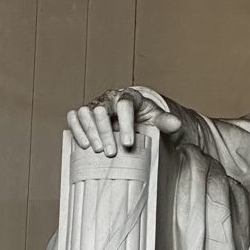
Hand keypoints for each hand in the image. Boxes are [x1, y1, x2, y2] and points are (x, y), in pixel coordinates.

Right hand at [66, 88, 182, 156]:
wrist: (136, 119)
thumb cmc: (147, 119)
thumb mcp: (158, 120)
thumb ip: (166, 122)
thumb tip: (176, 124)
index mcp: (130, 97)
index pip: (125, 105)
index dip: (125, 123)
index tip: (128, 143)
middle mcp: (110, 98)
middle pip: (101, 109)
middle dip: (105, 131)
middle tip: (111, 152)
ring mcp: (95, 105)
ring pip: (85, 112)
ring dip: (90, 132)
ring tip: (98, 150)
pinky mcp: (85, 114)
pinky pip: (74, 117)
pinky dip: (76, 129)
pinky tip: (84, 145)